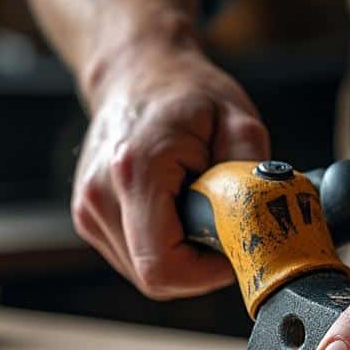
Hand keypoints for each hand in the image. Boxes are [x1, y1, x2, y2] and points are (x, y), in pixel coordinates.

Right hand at [73, 43, 269, 298]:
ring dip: (180, 255)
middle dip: (197, 263)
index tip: (231, 245)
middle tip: (219, 221)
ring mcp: (88, 210)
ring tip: (194, 206)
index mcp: (136, 171)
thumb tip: (261, 228)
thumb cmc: (188, 93)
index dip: (206, 273)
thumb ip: (252, 180)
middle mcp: (100, 196)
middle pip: (155, 277)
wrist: (136, 72)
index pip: (163, 268)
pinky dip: (163, 245)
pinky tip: (173, 208)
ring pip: (145, 273)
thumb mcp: (239, 122)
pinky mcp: (88, 218)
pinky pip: (134, 258)